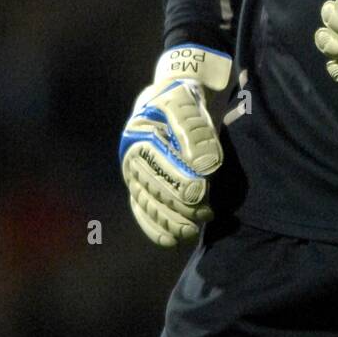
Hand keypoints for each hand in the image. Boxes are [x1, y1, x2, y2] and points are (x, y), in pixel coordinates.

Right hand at [119, 45, 232, 246]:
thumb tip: (204, 165)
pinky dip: (155, 226)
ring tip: (191, 230)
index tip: (202, 192)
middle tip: (204, 213)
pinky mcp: (141, 185)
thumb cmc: (183, 98)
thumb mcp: (187, 104)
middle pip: (153, 188)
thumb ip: (195, 131)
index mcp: (140, 135)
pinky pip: (142, 210)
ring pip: (148, 203)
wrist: (176, 97)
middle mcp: (132, 157)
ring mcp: (135, 173)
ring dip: (169, 220)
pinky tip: (171, 239)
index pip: (159, 164)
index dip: (180, 180)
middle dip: (179, 205)